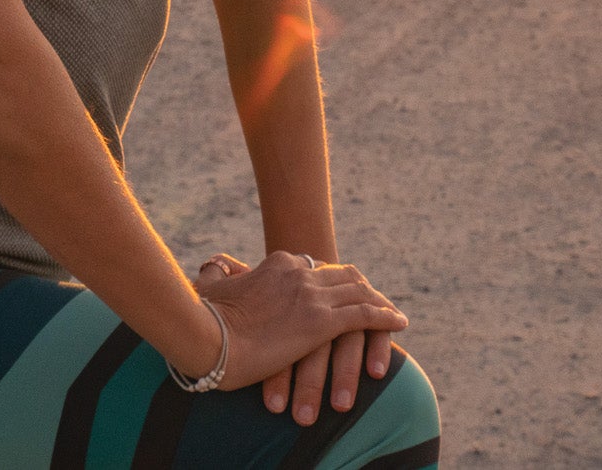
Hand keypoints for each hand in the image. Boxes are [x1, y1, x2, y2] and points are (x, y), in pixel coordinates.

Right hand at [193, 252, 404, 412]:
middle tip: (378, 299)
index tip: (344, 288)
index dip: (335, 279)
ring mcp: (312, 296)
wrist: (205, 336)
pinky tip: (400, 322)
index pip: (316, 267)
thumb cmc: (202, 318)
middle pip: (344, 276)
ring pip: (360, 293)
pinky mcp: (321, 323)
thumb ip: (217, 273)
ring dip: (380, 302)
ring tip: (394, 313)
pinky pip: (365, 315)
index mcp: (277, 265)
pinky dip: (386, 317)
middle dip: (363, 288)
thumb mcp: (210, 287)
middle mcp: (299, 273)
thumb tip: (212, 266)